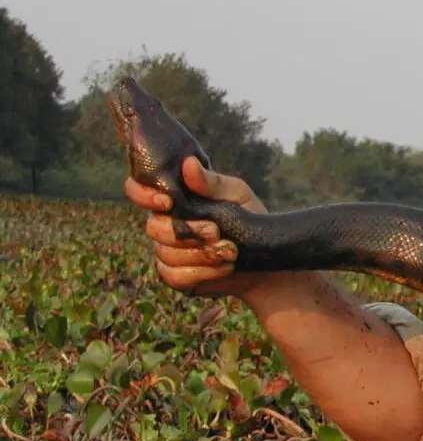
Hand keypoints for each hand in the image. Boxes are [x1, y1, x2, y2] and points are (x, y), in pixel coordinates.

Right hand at [124, 156, 266, 297]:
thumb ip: (212, 182)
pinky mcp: (178, 276)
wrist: (266, 257)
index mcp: (174, 199)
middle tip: (215, 232)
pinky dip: (201, 272)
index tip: (167, 202)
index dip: (143, 194)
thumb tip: (189, 163)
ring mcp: (169, 251)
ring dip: (200, 254)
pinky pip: (173, 276)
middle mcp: (165, 223)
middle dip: (186, 231)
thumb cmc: (250, 218)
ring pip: (164, 253)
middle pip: (152, 227)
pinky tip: (224, 266)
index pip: (138, 190)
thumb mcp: (237, 194)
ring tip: (230, 250)